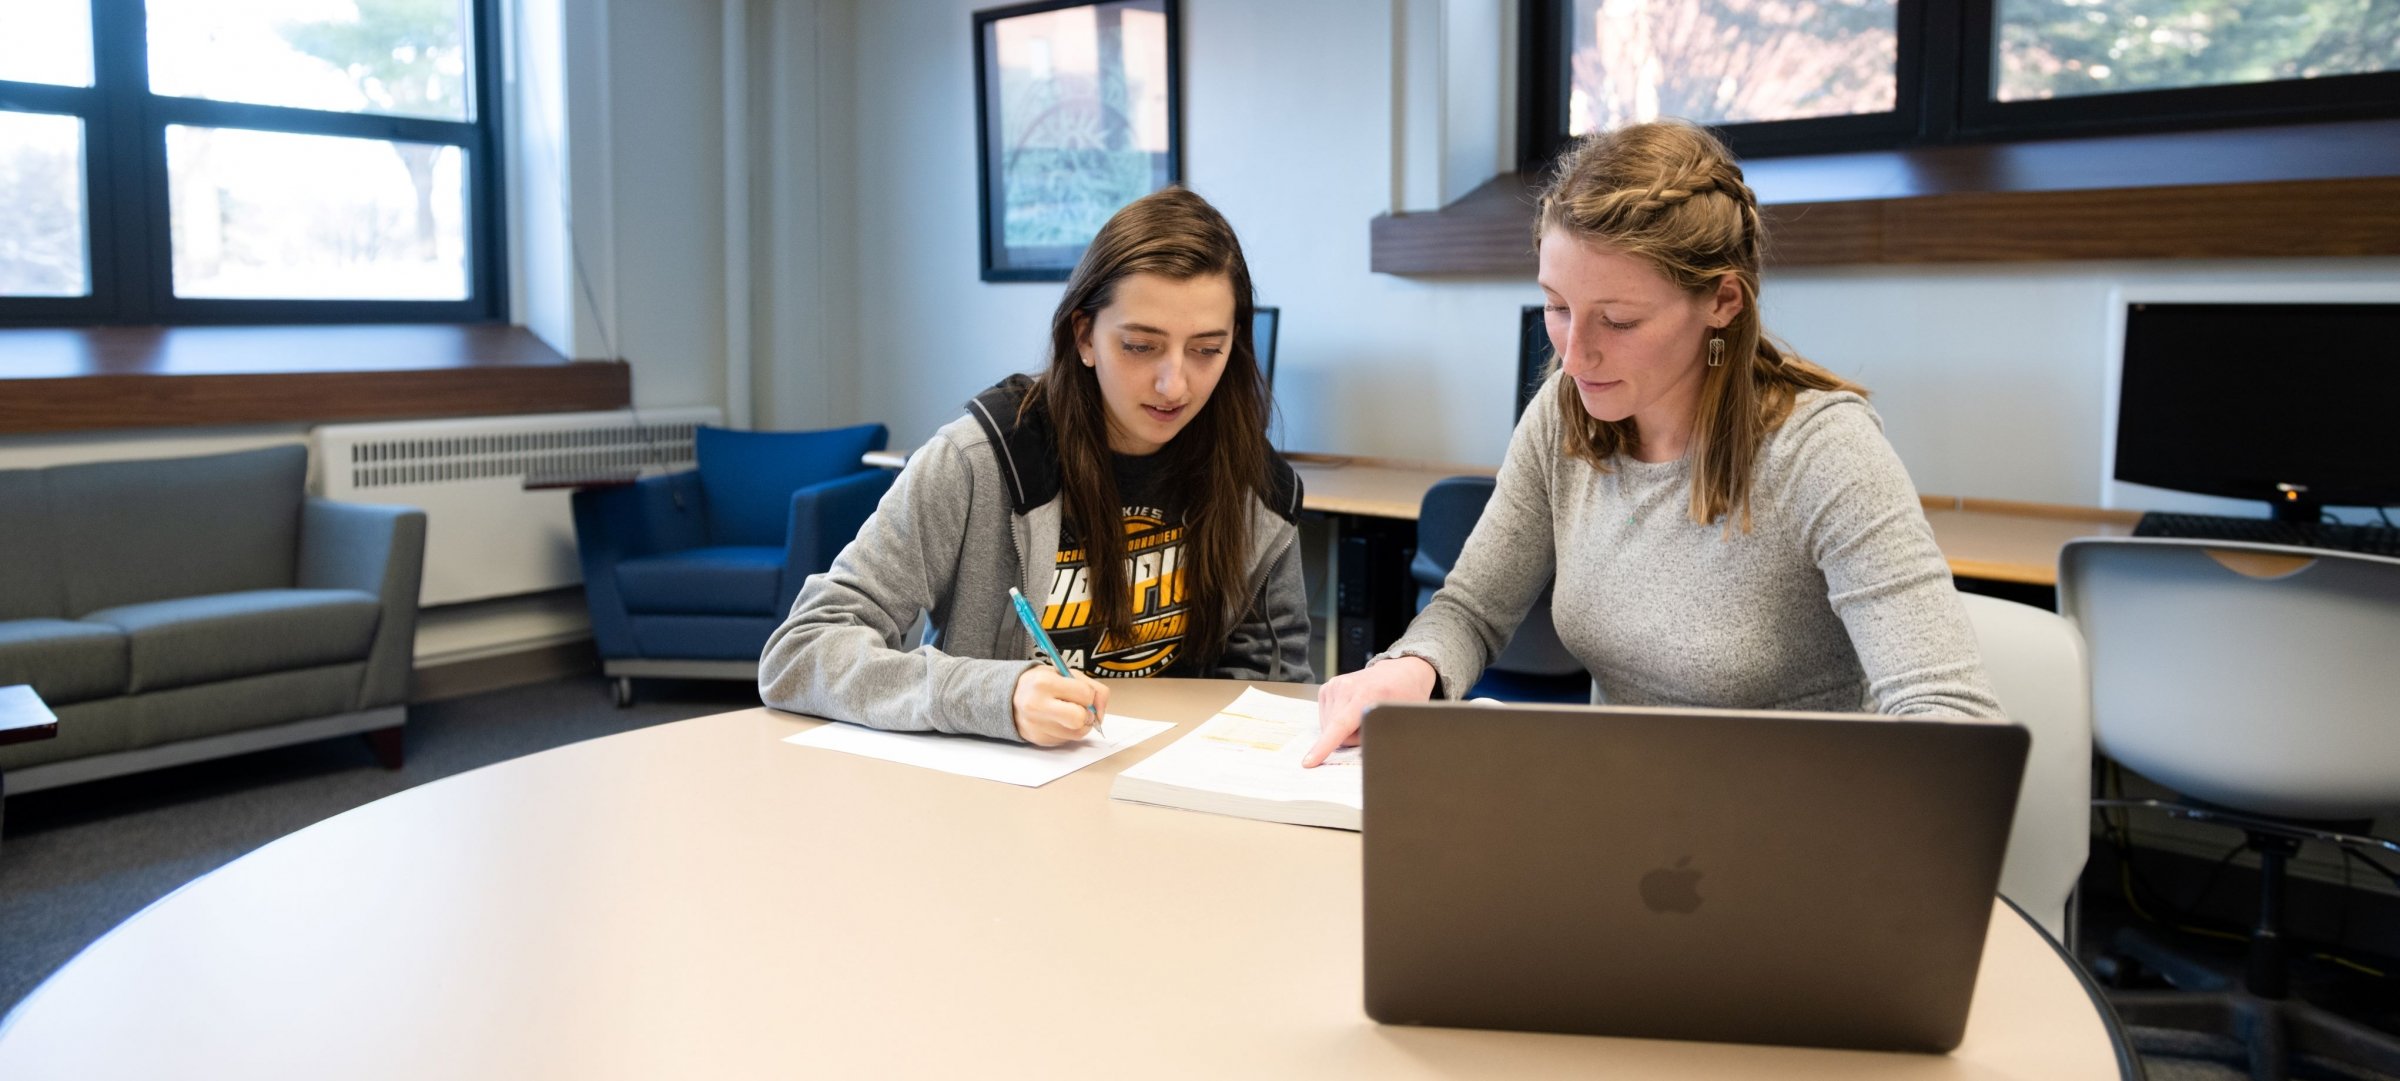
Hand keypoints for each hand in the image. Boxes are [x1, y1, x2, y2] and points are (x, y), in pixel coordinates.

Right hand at [1012, 666, 1109, 745]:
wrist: (1010, 697)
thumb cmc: (1041, 683)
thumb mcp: (1064, 673)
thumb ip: (1091, 687)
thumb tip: (1101, 712)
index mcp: (1045, 683)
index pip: (1085, 694)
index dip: (1089, 695)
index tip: (1082, 693)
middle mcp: (1037, 705)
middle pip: (1079, 719)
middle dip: (1086, 714)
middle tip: (1081, 709)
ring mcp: (1037, 725)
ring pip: (1077, 733)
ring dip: (1079, 724)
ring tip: (1067, 713)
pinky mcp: (1039, 739)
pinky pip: (1067, 740)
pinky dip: (1067, 731)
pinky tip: (1057, 721)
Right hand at [1302, 654, 1436, 766]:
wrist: (1399, 672)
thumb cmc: (1404, 697)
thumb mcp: (1401, 719)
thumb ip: (1381, 737)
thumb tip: (1363, 754)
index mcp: (1366, 695)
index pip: (1340, 726)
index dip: (1324, 747)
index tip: (1308, 762)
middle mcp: (1346, 687)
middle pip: (1335, 732)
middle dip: (1350, 738)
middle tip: (1369, 726)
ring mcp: (1334, 685)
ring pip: (1328, 727)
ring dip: (1343, 730)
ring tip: (1361, 716)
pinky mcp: (1327, 687)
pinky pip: (1326, 719)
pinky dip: (1337, 721)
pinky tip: (1351, 711)